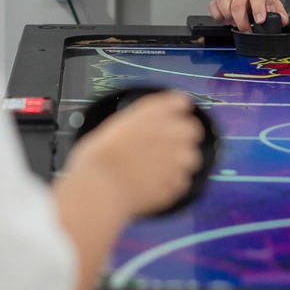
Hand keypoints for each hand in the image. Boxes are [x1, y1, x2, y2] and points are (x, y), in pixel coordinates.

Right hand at [64, 91, 203, 217]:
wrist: (100, 187)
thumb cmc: (97, 159)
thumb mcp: (113, 129)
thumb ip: (133, 126)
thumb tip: (137, 131)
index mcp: (150, 114)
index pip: (179, 102)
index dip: (177, 107)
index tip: (176, 111)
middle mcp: (168, 133)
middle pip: (193, 129)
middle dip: (185, 136)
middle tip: (173, 143)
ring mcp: (174, 159)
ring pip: (192, 158)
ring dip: (181, 161)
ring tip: (164, 167)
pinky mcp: (174, 183)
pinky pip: (181, 182)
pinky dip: (172, 183)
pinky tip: (156, 184)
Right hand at [209, 0, 287, 32]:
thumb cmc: (262, 1)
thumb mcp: (274, 5)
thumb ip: (280, 14)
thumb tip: (282, 21)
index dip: (258, 10)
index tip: (260, 21)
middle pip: (237, 4)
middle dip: (241, 21)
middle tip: (246, 31)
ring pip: (222, 1)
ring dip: (227, 15)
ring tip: (233, 23)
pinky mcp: (219, 2)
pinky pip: (212, 5)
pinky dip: (216, 14)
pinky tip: (224, 20)